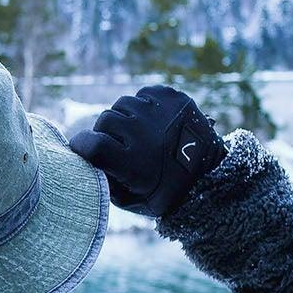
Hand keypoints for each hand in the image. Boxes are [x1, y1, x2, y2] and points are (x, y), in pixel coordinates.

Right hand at [69, 85, 226, 220]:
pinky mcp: (173, 97)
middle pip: (105, 120)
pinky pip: (142, 94)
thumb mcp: (132, 199)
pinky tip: (152, 122)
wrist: (211, 175)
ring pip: (123, 104)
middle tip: (117, 145)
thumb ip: (105, 181)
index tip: (81, 147)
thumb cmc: (165, 192)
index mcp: (135, 164)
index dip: (82, 143)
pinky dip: (143, 107)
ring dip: (125, 118)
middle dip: (105, 133)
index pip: (93, 143)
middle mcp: (146, 133)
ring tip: (138, 133)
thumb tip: (82, 160)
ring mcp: (160, 111)